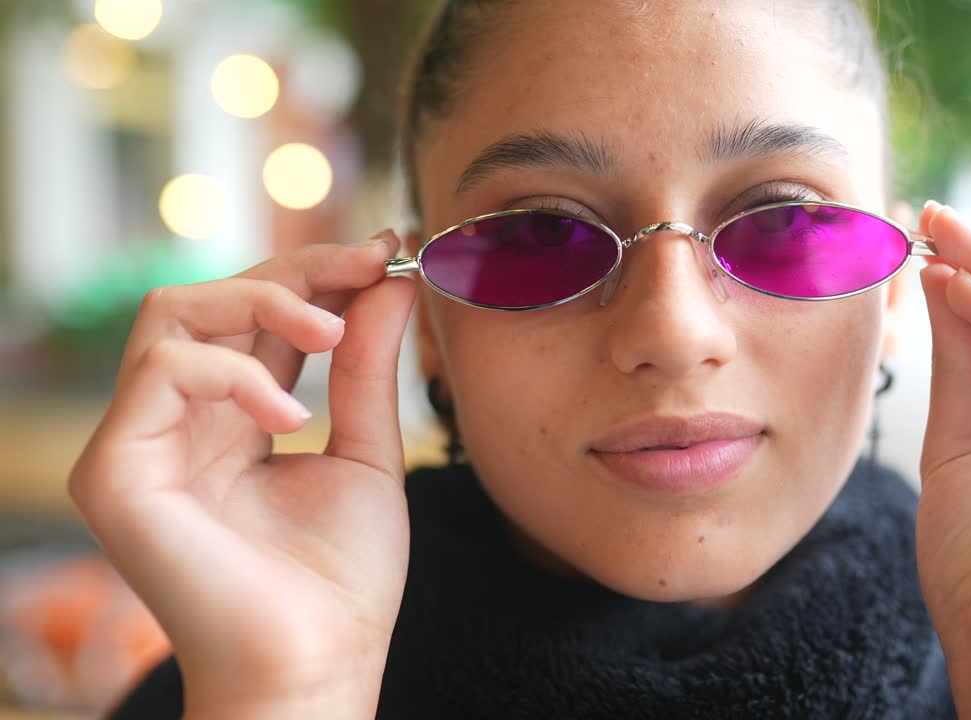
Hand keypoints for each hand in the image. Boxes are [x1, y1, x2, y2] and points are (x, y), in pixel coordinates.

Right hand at [68, 232, 417, 716]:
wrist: (318, 664)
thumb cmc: (342, 580)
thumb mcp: (368, 453)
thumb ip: (368, 369)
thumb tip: (389, 280)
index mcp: (233, 421)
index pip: (259, 318)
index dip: (318, 274)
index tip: (385, 250)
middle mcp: (179, 423)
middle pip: (214, 298)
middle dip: (298, 271)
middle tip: (369, 264)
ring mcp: (140, 444)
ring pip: (172, 314)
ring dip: (262, 302)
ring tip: (330, 337)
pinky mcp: (115, 471)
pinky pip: (161, 371)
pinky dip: (233, 372)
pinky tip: (291, 418)